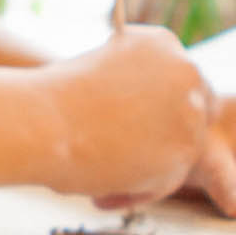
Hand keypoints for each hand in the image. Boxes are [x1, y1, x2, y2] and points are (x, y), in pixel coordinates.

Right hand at [32, 27, 214, 205]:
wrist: (40, 122)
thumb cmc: (52, 100)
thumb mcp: (99, 71)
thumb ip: (133, 86)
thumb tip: (146, 120)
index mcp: (162, 42)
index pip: (182, 80)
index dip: (161, 107)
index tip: (135, 124)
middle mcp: (186, 71)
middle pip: (196, 114)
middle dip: (166, 135)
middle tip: (126, 153)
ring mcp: (190, 113)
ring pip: (182, 152)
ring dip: (148, 168)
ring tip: (101, 176)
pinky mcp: (185, 153)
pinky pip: (166, 181)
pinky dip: (137, 191)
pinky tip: (102, 192)